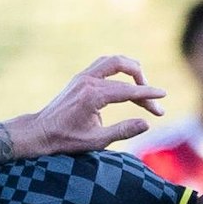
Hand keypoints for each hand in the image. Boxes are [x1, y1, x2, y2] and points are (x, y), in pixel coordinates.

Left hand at [7, 56, 167, 155]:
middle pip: (123, 67)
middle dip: (142, 80)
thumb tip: (147, 123)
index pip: (128, 91)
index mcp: (93, 96)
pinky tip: (125, 84)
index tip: (163, 97)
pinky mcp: (79, 78)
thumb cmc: (65, 140)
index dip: (148, 94)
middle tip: (151, 98)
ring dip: (130, 69)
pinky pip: (104, 65)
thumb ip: (122, 131)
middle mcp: (88, 81)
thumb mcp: (95, 141)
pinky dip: (119, 70)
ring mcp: (82, 77)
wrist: (39, 133)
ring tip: (142, 87)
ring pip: (113, 61)